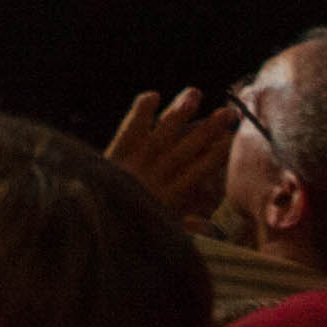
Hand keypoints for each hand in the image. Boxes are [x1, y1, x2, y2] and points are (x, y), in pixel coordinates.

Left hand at [106, 88, 233, 223]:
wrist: (94, 227)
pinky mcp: (117, 153)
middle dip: (209, 129)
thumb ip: (188, 229)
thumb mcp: (165, 234)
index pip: (201, 171)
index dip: (218, 154)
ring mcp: (137, 162)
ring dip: (179, 112)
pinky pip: (131, 128)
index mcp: (172, 197)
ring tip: (195, 93)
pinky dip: (141, 111)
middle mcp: (157, 175)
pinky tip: (153, 95)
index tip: (233, 140)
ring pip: (163, 133)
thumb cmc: (131, 234)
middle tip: (229, 113)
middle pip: (187, 148)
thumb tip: (208, 224)